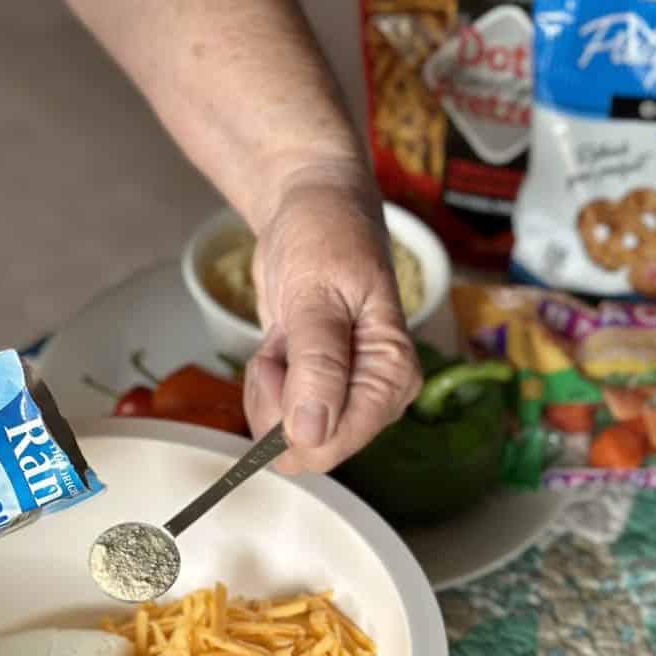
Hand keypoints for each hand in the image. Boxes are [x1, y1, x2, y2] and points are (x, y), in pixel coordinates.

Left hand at [244, 161, 420, 474]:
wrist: (312, 209)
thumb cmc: (325, 236)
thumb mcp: (317, 295)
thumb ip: (317, 367)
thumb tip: (312, 433)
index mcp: (392, 375)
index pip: (336, 443)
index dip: (290, 422)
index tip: (277, 365)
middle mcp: (374, 394)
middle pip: (309, 446)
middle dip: (276, 400)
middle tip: (282, 344)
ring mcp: (344, 395)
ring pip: (285, 435)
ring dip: (267, 387)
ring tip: (284, 335)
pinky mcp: (317, 390)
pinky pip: (275, 416)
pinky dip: (264, 382)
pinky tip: (280, 344)